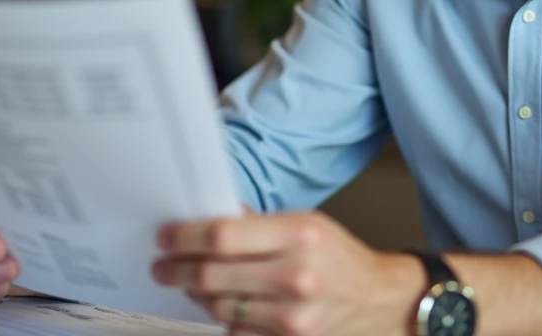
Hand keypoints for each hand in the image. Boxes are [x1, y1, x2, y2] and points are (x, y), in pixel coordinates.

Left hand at [153, 211, 424, 335]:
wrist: (379, 300)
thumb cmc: (340, 258)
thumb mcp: (306, 223)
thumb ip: (258, 223)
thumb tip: (209, 215)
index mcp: (299, 235)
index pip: (222, 236)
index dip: (184, 237)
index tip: (165, 237)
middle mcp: (296, 276)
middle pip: (211, 274)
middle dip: (176, 269)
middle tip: (163, 265)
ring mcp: (292, 316)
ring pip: (218, 306)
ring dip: (196, 294)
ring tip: (191, 282)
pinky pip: (236, 330)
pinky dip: (224, 317)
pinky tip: (224, 302)